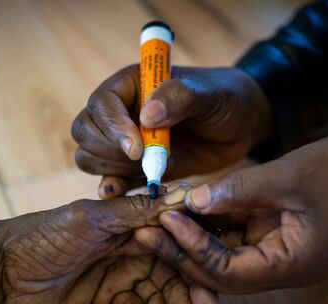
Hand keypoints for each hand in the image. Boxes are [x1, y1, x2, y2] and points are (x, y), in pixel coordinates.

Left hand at [1, 186, 218, 303]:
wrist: (5, 268)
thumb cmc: (46, 235)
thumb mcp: (90, 219)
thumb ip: (135, 211)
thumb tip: (183, 195)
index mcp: (135, 224)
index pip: (178, 247)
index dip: (196, 274)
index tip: (209, 302)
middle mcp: (135, 249)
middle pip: (172, 282)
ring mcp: (121, 275)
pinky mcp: (107, 298)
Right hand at [71, 65, 272, 198]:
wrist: (241, 126)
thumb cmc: (225, 100)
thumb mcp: (208, 94)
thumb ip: (179, 98)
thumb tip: (146, 115)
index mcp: (130, 86)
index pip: (101, 105)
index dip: (113, 128)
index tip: (138, 149)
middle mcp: (119, 112)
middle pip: (86, 132)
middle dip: (111, 152)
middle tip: (147, 160)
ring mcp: (123, 141)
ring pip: (90, 157)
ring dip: (115, 170)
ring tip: (159, 168)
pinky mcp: (133, 168)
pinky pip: (109, 178)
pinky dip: (114, 188)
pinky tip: (125, 193)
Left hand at [135, 129, 327, 292]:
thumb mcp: (290, 177)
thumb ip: (238, 191)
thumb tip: (191, 199)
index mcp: (290, 265)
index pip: (227, 273)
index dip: (192, 248)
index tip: (165, 221)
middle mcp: (281, 266)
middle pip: (219, 270)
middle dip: (182, 249)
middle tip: (145, 229)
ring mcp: (279, 250)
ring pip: (225, 252)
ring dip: (194, 234)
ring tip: (158, 216)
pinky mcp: (278, 231)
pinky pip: (237, 233)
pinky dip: (213, 220)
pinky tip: (188, 204)